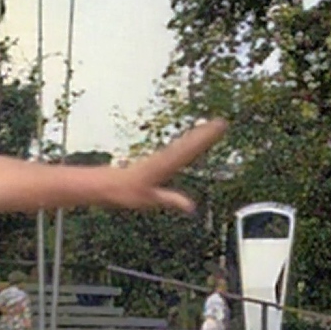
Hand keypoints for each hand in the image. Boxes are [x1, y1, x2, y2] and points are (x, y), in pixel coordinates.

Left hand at [99, 118, 228, 212]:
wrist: (108, 183)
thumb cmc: (126, 192)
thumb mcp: (150, 199)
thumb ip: (171, 200)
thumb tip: (191, 206)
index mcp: (164, 165)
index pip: (188, 149)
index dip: (204, 139)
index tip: (217, 128)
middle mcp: (164, 157)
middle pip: (189, 142)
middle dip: (205, 132)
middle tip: (221, 122)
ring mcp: (162, 156)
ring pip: (184, 142)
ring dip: (199, 133)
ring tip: (215, 125)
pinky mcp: (161, 158)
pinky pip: (179, 147)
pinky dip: (190, 140)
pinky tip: (196, 137)